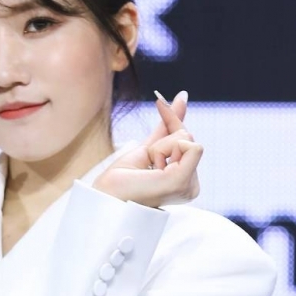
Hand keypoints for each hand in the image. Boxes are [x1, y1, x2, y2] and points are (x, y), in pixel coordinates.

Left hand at [93, 91, 202, 207]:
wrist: (104, 199)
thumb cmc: (120, 181)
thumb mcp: (146, 148)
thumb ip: (166, 126)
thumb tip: (183, 96)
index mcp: (184, 180)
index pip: (185, 138)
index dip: (170, 118)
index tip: (159, 100)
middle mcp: (191, 186)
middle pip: (187, 136)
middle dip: (162, 142)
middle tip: (147, 165)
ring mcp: (189, 186)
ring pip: (187, 139)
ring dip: (160, 148)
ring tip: (147, 171)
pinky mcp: (182, 182)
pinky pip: (189, 144)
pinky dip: (165, 149)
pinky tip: (155, 167)